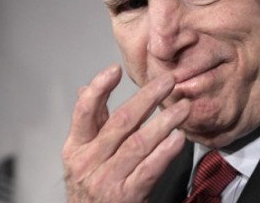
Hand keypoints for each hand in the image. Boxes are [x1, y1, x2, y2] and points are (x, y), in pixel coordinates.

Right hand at [62, 64, 190, 201]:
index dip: (99, 89)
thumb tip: (86, 88)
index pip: (84, 112)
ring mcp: (107, 179)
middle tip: (169, 81)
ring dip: (165, 121)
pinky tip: (179, 138)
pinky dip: (165, 152)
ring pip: (139, 143)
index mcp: (76, 147)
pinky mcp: (126, 196)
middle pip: (121, 122)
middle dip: (147, 98)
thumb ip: (88, 123)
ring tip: (183, 107)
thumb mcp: (81, 155)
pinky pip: (149, 169)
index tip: (115, 69)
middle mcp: (88, 162)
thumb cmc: (90, 186)